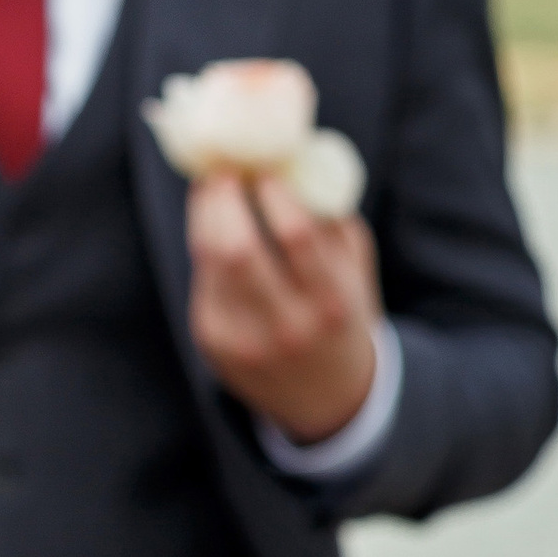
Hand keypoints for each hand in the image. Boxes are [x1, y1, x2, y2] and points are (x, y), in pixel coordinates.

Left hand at [185, 168, 381, 443]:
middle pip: (237, 248)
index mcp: (333, 303)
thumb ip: (330, 218)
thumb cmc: (342, 314)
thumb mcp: (354, 270)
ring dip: (206, 215)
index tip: (265, 165)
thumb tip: (294, 159)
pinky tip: (213, 225)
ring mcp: (243, 339)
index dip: (274, 192)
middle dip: (224, 199)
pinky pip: (203, 278)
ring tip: (212, 188)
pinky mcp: (212, 342)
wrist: (328, 397)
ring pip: (210, 259)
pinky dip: (206, 244)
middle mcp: (287, 326)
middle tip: (223, 169)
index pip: (297, 235)